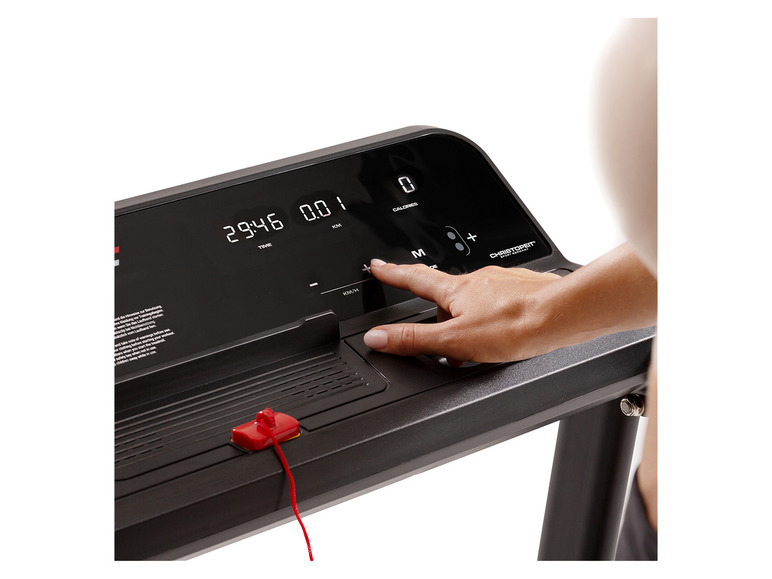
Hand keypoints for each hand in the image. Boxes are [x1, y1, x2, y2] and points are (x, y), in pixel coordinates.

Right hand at [363, 259, 561, 364]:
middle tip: (439, 341)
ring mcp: (501, 283)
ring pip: (473, 302)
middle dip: (438, 316)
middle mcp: (477, 280)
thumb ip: (415, 340)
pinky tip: (502, 336)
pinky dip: (492, 320)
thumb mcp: (455, 340)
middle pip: (445, 295)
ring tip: (475, 350)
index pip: (414, 278)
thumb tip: (378, 338)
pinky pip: (498, 304)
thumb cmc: (516, 325)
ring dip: (467, 321)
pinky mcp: (523, 291)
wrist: (564, 315)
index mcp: (455, 289)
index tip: (378, 267)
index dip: (392, 274)